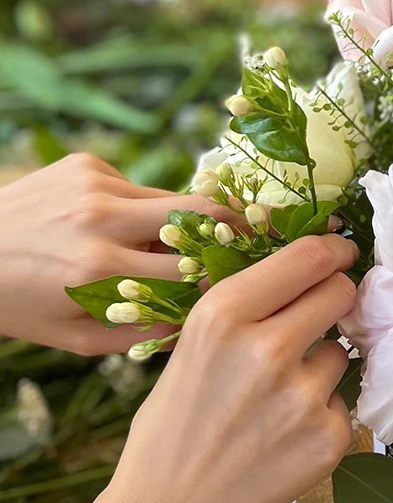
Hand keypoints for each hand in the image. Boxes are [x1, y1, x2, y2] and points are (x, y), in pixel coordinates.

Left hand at [0, 153, 239, 354]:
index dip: (226, 272)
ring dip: (181, 221)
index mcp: (99, 271)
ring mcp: (94, 184)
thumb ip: (148, 333)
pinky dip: (138, 208)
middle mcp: (100, 220)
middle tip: (259, 234)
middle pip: (200, 214)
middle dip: (234, 226)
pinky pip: (138, 187)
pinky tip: (110, 224)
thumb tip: (205, 319)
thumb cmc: (23, 306)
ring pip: (171, 198)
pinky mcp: (87, 164)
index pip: (192, 268)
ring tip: (173, 242)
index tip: (250, 277)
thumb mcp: (81, 339)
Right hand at [105, 234, 356, 502]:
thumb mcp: (193, 342)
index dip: (333, 250)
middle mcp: (267, 349)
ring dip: (321, 365)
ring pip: (343, 350)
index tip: (342, 252)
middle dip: (335, 299)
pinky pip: (343, 400)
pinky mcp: (329, 436)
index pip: (308, 256)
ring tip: (278, 398)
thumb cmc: (176, 420)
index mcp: (223, 314)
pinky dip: (323, 412)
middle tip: (320, 317)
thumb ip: (250, 303)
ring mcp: (303, 396)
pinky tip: (285, 434)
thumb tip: (312, 261)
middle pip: (341, 292)